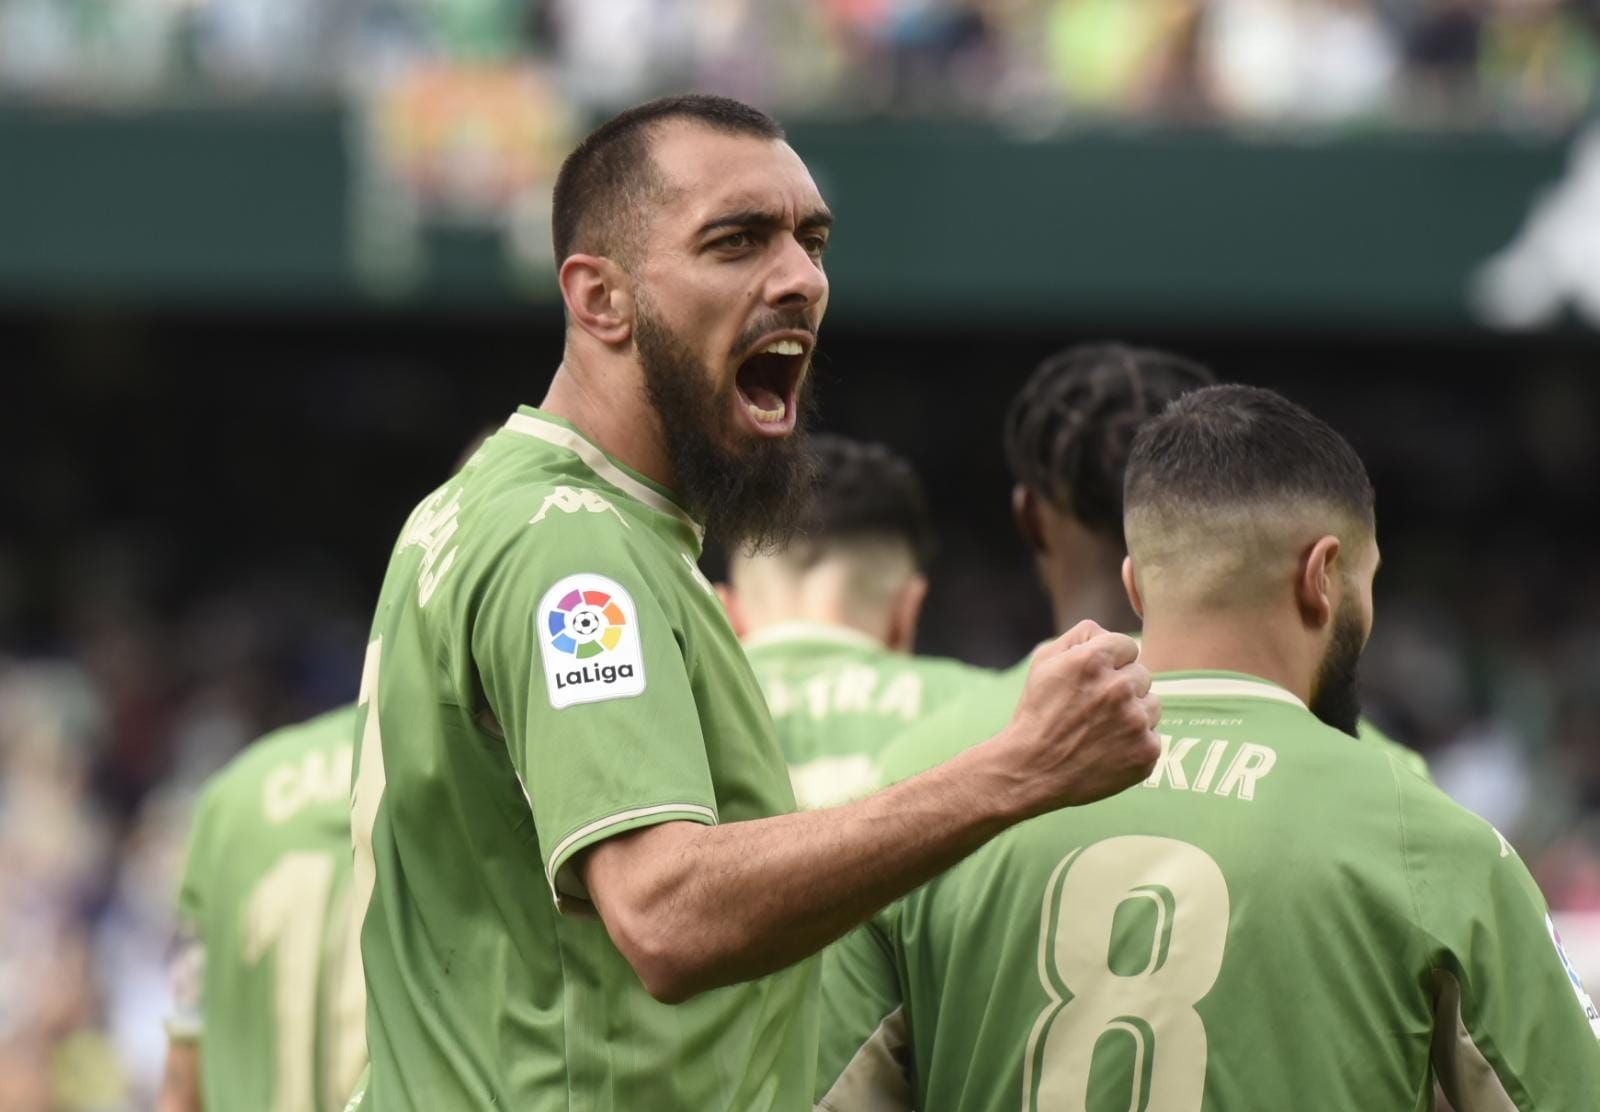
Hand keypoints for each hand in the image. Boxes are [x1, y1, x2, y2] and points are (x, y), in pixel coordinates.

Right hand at [993, 621, 1160, 814]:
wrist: (1031, 771)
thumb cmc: (1037, 714)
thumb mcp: (1044, 661)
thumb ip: (1081, 636)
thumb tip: (1108, 632)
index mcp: (1094, 660)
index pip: (1128, 645)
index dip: (1111, 662)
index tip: (1094, 680)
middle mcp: (1119, 688)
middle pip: (1142, 674)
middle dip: (1122, 687)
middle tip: (1094, 708)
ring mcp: (1136, 722)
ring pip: (1152, 705)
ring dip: (1133, 713)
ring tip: (1101, 729)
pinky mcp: (1147, 752)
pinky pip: (1152, 736)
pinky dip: (1135, 743)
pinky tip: (1109, 749)